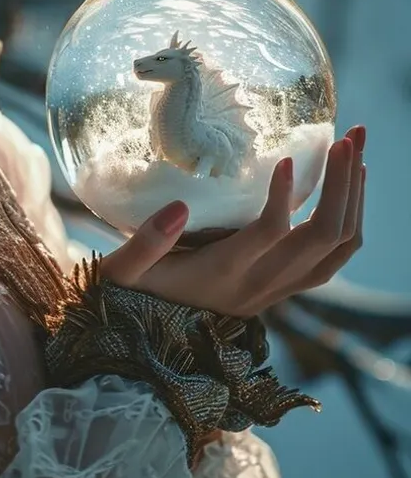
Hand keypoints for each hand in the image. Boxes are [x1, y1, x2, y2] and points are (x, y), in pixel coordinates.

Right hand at [100, 126, 365, 317]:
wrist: (151, 339)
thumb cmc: (134, 292)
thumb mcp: (122, 271)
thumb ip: (144, 243)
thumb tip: (178, 206)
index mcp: (223, 274)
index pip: (268, 235)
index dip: (283, 197)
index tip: (287, 158)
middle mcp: (260, 285)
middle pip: (320, 238)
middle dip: (341, 185)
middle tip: (345, 138)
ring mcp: (279, 290)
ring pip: (338, 249)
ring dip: (354, 199)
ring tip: (354, 149)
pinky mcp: (287, 288)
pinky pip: (335, 259)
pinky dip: (350, 222)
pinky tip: (350, 185)